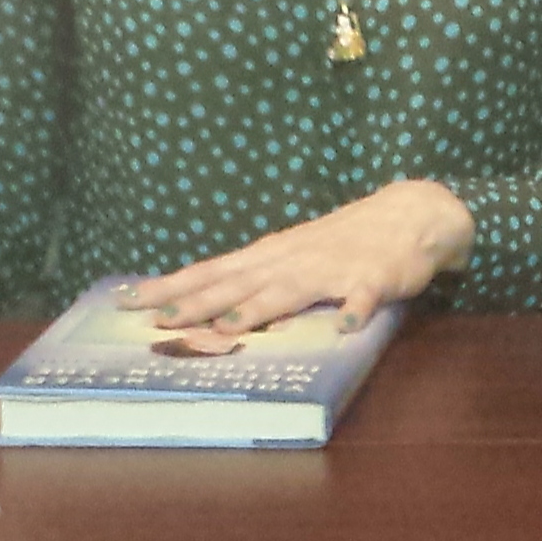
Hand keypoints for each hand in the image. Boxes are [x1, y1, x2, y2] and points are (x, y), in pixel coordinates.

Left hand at [122, 180, 474, 338]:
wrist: (412, 213)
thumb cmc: (345, 241)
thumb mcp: (295, 255)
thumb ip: (259, 280)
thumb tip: (208, 308)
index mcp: (272, 255)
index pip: (212, 271)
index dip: (172, 287)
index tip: (129, 301)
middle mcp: (293, 259)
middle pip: (239, 282)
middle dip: (198, 302)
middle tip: (158, 321)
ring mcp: (332, 267)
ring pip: (290, 290)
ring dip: (259, 307)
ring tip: (228, 327)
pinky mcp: (373, 278)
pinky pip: (363, 297)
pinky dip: (354, 311)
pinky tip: (345, 327)